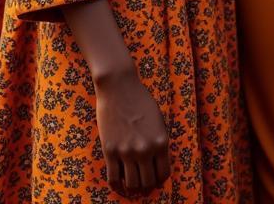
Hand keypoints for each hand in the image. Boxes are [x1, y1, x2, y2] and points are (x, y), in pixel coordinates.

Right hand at [95, 70, 170, 195]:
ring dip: (132, 185)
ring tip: (131, 180)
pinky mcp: (110, 151)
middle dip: (146, 185)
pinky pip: (113, 178)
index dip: (159, 178)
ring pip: (131, 184)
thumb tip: (156, 162)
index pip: (163, 174)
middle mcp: (145, 150)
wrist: (120, 88)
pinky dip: (116, 183)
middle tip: (142, 182)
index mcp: (161, 141)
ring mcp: (126, 152)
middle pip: (147, 183)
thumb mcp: (159, 121)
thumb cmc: (141, 101)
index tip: (155, 177)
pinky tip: (118, 179)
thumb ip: (158, 141)